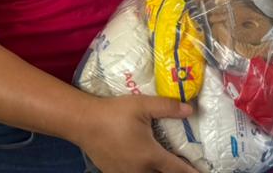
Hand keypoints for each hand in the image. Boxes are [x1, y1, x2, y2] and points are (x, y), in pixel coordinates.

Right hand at [76, 95, 196, 172]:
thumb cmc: (113, 113)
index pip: (178, 170)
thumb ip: (167, 107)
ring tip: (163, 165)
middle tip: (182, 166)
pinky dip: (142, 172)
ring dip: (158, 172)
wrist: (83, 122)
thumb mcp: (142, 105)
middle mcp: (140, 170)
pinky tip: (142, 164)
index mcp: (150, 156)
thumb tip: (190, 110)